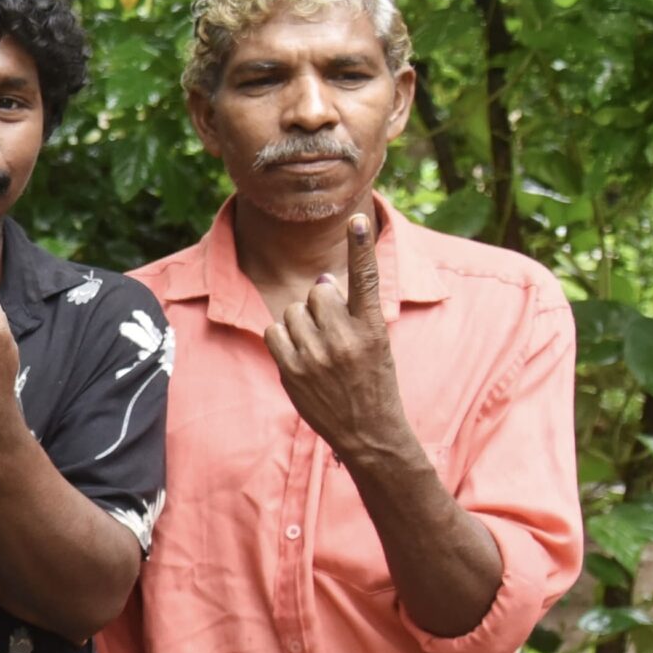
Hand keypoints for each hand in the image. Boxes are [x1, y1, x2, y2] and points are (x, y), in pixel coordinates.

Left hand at [265, 214, 408, 461]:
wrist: (369, 432)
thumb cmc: (373, 383)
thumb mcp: (377, 344)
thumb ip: (351, 312)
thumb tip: (322, 281)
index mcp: (373, 328)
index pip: (367, 279)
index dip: (361, 247)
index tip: (356, 219)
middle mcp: (345, 338)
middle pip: (317, 292)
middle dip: (319, 303)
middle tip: (331, 328)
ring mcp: (316, 355)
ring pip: (293, 311)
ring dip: (300, 322)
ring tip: (317, 347)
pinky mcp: (292, 371)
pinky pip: (274, 332)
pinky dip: (282, 338)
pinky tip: (298, 355)